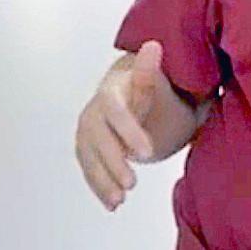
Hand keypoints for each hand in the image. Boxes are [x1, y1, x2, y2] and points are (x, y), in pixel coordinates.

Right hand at [75, 41, 162, 211]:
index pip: (114, 109)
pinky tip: (113, 204)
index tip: (147, 152)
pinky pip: (89, 166)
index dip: (128, 130)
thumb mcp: (162, 87)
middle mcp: (95, 108)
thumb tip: (153, 45)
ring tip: (120, 200)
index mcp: (113, 89)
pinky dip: (99, 185)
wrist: (150, 100)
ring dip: (102, 178)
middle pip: (97, 135)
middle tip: (132, 183)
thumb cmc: (160, 94)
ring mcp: (89, 128)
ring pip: (88, 154)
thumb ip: (151, 74)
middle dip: (112, 160)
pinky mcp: (89, 147)